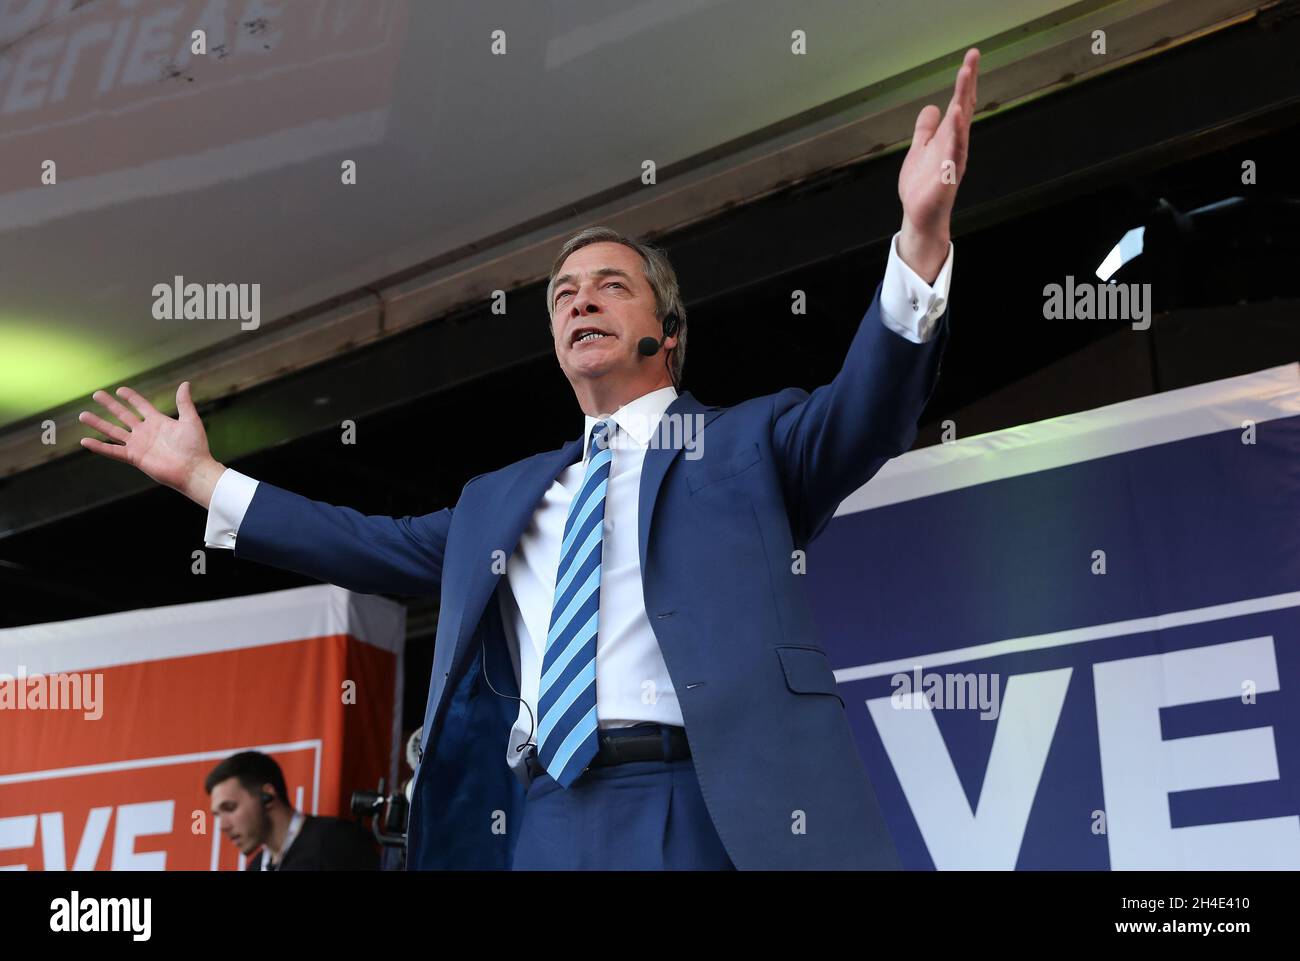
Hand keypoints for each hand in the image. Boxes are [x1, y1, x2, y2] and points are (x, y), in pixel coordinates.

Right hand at [78, 382, 225, 507]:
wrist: (193, 469)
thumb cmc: (195, 447)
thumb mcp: (190, 420)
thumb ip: (184, 403)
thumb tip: (185, 383)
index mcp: (159, 422)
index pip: (141, 406)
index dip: (131, 398)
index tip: (119, 389)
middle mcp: (146, 432)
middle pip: (123, 415)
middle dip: (110, 405)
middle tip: (96, 394)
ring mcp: (139, 444)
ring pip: (114, 431)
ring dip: (98, 423)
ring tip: (82, 415)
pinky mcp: (134, 457)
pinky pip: (113, 451)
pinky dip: (99, 447)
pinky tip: (85, 441)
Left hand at [897, 47, 978, 281]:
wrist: (920, 216)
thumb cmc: (922, 185)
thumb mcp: (920, 150)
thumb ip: (926, 129)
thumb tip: (932, 107)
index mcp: (949, 137)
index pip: (960, 103)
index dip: (965, 81)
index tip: (971, 57)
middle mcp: (956, 145)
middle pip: (964, 108)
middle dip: (968, 82)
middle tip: (972, 57)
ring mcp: (953, 159)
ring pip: (961, 125)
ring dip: (963, 100)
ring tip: (965, 76)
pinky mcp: (946, 175)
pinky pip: (952, 151)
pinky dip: (954, 133)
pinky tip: (955, 116)